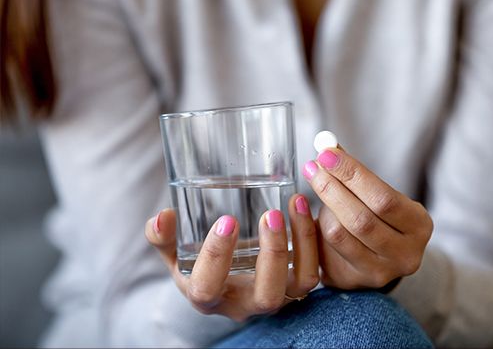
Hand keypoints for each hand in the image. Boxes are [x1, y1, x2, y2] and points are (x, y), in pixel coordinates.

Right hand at [145, 194, 318, 320]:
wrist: (226, 286)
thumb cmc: (199, 268)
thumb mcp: (175, 256)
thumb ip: (163, 238)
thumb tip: (162, 216)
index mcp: (209, 297)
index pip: (208, 289)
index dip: (215, 258)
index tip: (225, 222)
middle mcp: (246, 304)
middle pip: (265, 295)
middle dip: (271, 255)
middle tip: (269, 215)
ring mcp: (276, 296)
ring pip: (300, 282)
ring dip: (302, 243)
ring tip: (295, 203)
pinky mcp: (297, 285)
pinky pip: (315, 269)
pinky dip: (314, 240)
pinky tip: (306, 207)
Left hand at [302, 148, 432, 289]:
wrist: (380, 257)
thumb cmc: (379, 216)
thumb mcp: (377, 194)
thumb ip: (356, 173)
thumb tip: (328, 146)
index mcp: (419, 225)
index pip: (384, 197)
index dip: (353, 174)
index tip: (328, 154)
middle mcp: (406, 254)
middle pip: (361, 219)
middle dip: (332, 188)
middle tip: (313, 166)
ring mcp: (381, 273)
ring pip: (341, 235)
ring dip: (322, 207)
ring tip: (315, 185)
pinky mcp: (355, 281)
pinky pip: (327, 249)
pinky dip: (316, 226)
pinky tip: (312, 209)